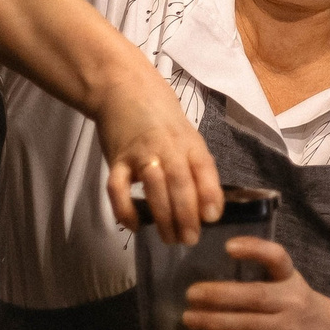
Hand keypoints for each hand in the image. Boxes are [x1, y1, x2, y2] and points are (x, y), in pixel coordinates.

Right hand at [98, 71, 223, 243]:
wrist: (124, 89)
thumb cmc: (161, 118)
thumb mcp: (187, 136)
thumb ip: (196, 166)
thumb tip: (208, 206)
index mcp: (189, 142)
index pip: (204, 169)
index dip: (210, 193)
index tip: (213, 218)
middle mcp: (168, 147)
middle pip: (180, 183)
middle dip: (187, 215)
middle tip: (190, 240)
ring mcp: (141, 153)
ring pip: (154, 188)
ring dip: (163, 216)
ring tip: (169, 239)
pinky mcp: (116, 159)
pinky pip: (117, 188)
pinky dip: (124, 209)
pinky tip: (134, 226)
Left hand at [180, 237, 329, 329]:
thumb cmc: (301, 310)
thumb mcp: (291, 287)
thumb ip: (263, 280)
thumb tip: (213, 281)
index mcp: (291, 279)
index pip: (277, 258)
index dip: (254, 250)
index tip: (228, 246)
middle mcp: (292, 302)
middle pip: (255, 295)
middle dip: (219, 295)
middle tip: (191, 294)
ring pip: (248, 325)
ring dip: (215, 322)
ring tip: (189, 319)